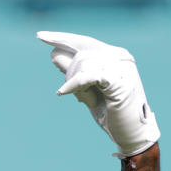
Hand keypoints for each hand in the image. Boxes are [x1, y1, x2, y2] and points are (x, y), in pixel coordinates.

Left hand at [37, 31, 159, 157]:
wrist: (130, 134)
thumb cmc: (111, 113)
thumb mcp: (87, 90)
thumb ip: (72, 72)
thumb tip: (53, 53)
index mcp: (114, 55)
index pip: (84, 42)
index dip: (62, 38)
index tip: (40, 36)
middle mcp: (119, 56)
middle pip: (81, 52)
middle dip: (70, 70)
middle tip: (71, 91)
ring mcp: (121, 66)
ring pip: (84, 63)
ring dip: (74, 81)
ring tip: (80, 97)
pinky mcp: (119, 78)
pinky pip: (87, 75)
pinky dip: (73, 84)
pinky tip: (63, 92)